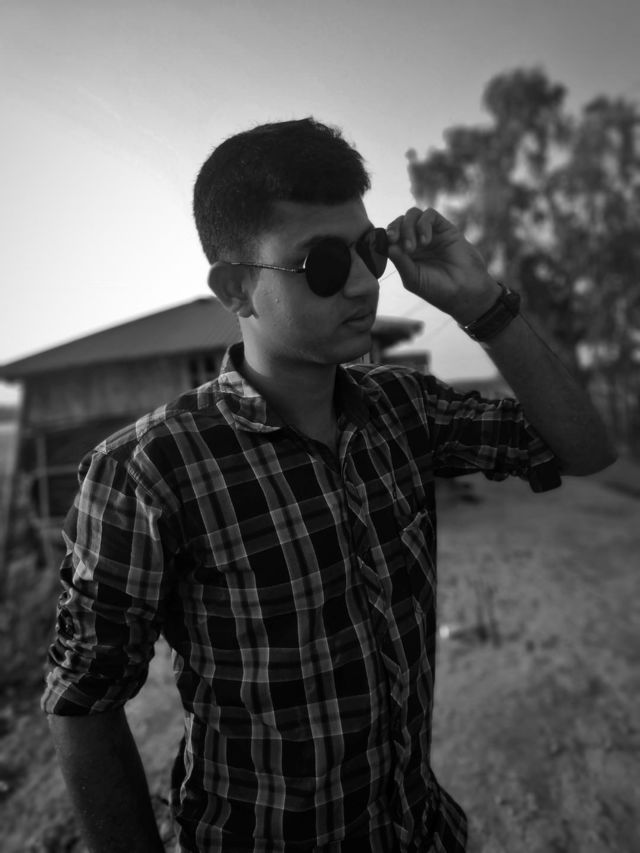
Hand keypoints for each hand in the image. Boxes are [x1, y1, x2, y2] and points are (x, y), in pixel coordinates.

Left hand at [386, 207, 501, 323]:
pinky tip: (426, 241)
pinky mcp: (444, 227)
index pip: (389, 236)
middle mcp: (416, 240)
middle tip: (396, 241)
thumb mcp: (413, 279)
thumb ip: (400, 262)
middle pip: (399, 222)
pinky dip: (423, 224)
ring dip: (407, 227)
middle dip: (394, 229)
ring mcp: (430, 233)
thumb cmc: (437, 289)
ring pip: (412, 215)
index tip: (386, 242)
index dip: (385, 235)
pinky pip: (429, 215)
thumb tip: (388, 246)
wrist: (464, 290)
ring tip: (413, 247)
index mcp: (404, 253)